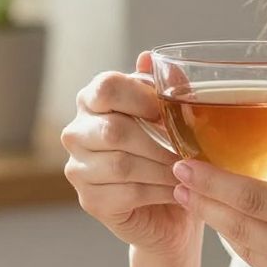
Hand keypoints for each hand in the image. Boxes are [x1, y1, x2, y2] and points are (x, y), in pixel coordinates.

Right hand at [61, 52, 201, 261]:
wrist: (170, 209)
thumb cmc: (168, 155)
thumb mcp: (170, 116)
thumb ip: (163, 87)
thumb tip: (148, 57)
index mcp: (92, 101)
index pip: (106, 87)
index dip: (140, 98)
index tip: (167, 113)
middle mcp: (77, 132)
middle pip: (114, 130)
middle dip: (158, 143)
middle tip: (189, 151)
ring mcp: (78, 169)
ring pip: (122, 164)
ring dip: (163, 169)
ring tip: (188, 172)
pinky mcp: (90, 200)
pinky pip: (127, 193)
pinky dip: (159, 191)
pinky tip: (178, 191)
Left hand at [169, 110, 266, 266]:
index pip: (257, 200)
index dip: (215, 183)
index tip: (185, 165)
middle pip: (240, 226)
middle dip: (204, 201)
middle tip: (173, 175)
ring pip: (247, 250)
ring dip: (219, 223)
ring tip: (194, 197)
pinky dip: (246, 245)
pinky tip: (234, 227)